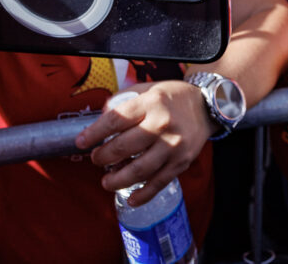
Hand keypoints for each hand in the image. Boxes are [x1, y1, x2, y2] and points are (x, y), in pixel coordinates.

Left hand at [74, 81, 215, 205]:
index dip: (94, 133)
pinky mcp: (181, 162)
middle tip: (95, 159)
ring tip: (106, 181)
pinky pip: (158, 183)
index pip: (115, 120)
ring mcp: (173, 146)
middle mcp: (162, 124)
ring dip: (117, 179)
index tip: (81, 142)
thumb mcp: (147, 88)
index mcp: (151, 103)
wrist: (206, 107)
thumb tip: (100, 119)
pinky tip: (130, 198)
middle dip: (102, 157)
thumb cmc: (172, 98)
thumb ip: (123, 101)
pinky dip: (143, 194)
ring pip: (139, 170)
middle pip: (124, 147)